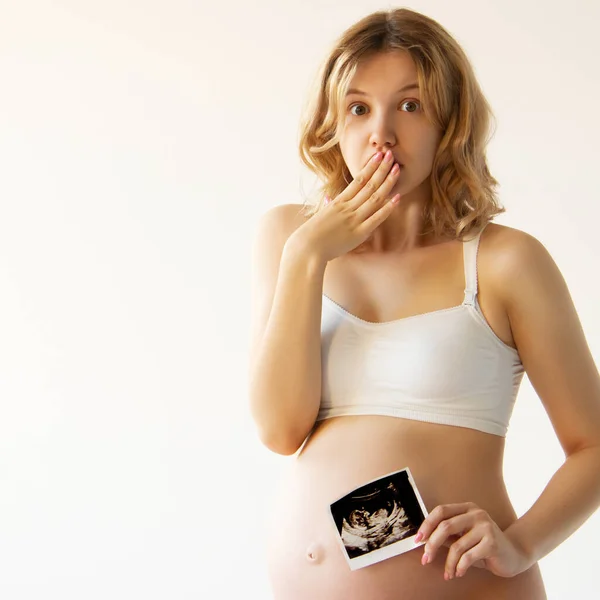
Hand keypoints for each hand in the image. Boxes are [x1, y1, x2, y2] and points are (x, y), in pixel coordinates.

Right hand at [288, 150, 401, 262]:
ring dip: (387, 183)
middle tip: (391, 155)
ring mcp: (354, 219)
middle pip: (369, 184)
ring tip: (397, 169)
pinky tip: (397, 198)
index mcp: (338, 202)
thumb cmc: (310, 234)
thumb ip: (328, 206)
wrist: (307, 248)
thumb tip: (329, 199)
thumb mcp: (320, 216)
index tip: (378, 156)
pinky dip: (387, 208)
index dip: (369, 167)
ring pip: (374, 197)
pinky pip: (376, 218)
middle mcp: (348, 207)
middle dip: (381, 169)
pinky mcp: (359, 233)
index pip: (358, 180)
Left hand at [415, 502, 530, 579]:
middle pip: (445, 526)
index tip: (417, 539)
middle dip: (432, 544)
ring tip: (448, 574)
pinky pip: (468, 556)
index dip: (427, 524)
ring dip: (448, 563)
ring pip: (457, 545)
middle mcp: (476, 513)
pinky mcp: (492, 542)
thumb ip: (447, 536)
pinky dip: (460, 567)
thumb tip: (424, 539)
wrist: (514, 554)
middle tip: (425, 559)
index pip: (441, 511)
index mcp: (466, 508)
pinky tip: (458, 573)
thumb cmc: (484, 546)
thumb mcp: (464, 539)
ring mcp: (485, 526)